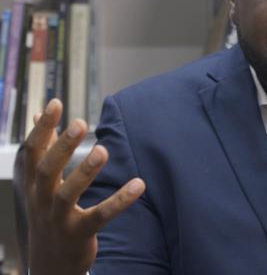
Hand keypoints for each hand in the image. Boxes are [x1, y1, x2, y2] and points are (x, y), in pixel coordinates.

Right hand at [24, 99, 145, 274]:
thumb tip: (38, 115)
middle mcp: (42, 200)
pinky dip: (119, 200)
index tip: (55, 104)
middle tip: (80, 122)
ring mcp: (59, 219)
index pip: (33, 152)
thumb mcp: (40, 183)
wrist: (50, 262)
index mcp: (34, 184)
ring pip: (69, 194)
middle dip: (62, 146)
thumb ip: (43, 149)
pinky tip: (139, 185)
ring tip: (102, 150)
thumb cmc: (49, 212)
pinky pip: (100, 216)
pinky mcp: (80, 234)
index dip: (43, 128)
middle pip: (47, 170)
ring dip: (85, 171)